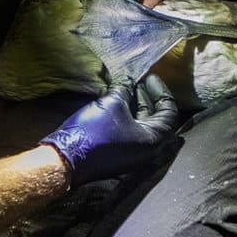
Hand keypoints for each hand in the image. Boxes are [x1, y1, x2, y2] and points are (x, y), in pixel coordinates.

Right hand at [41, 81, 180, 186]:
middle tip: (137, 80)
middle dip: (147, 97)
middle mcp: (148, 150)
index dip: (160, 91)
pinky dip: (127, 117)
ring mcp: (134, 155)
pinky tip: (116, 102)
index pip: (169, 111)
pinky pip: (131, 133)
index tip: (149, 77)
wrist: (67, 159)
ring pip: (142, 126)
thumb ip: (124, 89)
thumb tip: (129, 79)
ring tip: (126, 88)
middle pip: (156, 119)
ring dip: (136, 106)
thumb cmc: (95, 131)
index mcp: (154, 140)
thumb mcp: (112, 104)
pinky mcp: (120, 155)